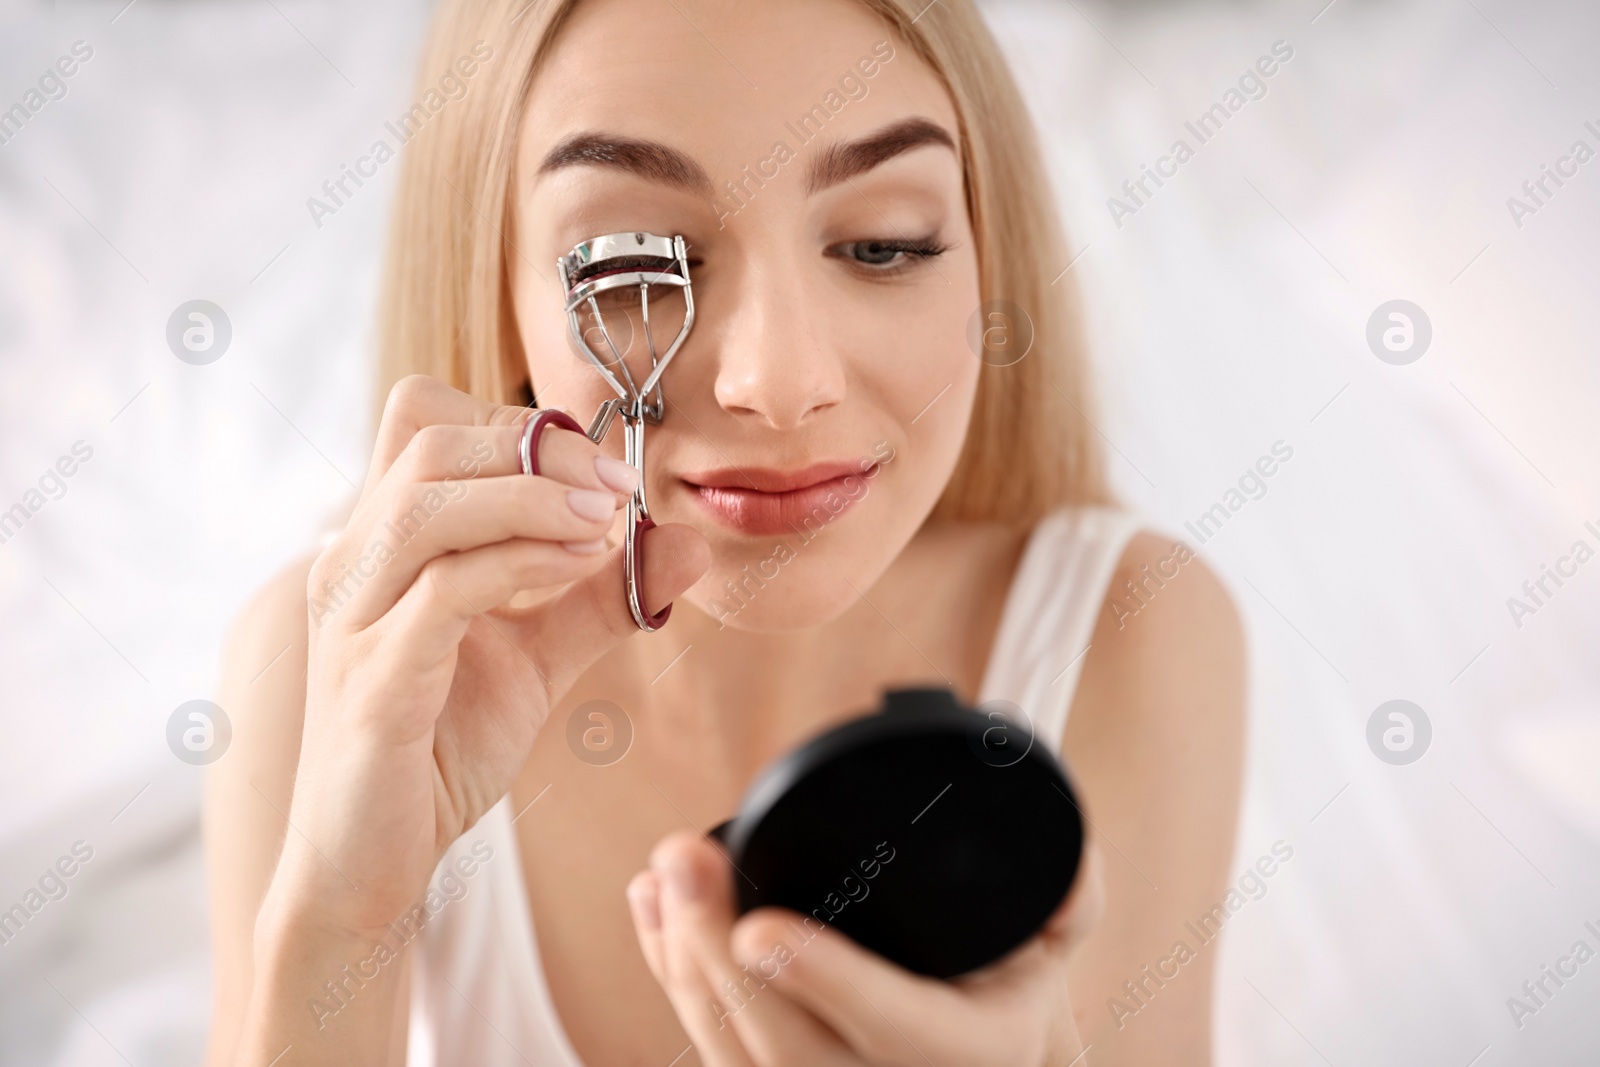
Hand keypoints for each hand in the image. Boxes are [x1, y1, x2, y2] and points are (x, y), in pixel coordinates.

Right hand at [265, 375, 708, 936]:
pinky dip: (519, 560)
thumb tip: (685, 544)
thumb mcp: (536, 659)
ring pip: (427, 502)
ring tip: (606, 518)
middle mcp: (353, 564)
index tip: (602, 467)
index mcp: (382, 544)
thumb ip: (599, 598)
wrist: (369, 864)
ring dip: (532, 494)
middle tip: (617, 484)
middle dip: (537, 444)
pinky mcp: (371, 682)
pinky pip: (442, 589)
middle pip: (427, 438)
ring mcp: (354, 619)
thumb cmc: (436, 752)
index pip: (426, 418)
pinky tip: (578, 564)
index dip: (519, 422)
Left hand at [626, 832, 1102, 1066]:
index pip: (893, 1026)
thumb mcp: (1052, 956)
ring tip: (661, 875)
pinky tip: (652, 910)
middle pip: (783, 1044)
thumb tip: (1075, 860)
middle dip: (714, 952)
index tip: (760, 926)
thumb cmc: (1005, 1005)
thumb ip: (1067, 901)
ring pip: (734, 1054)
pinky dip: (672, 979)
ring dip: (680, 962)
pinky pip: (713, 1048)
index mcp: (967, 1056)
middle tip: (682, 860)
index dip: (824, 978)